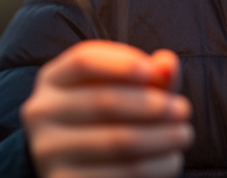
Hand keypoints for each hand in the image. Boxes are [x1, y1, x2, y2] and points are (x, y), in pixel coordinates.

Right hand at [21, 41, 193, 177]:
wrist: (74, 162)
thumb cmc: (106, 112)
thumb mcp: (122, 86)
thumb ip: (148, 72)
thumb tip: (167, 64)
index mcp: (54, 78)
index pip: (84, 60)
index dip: (122, 62)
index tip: (154, 71)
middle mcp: (42, 112)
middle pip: (104, 101)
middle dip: (153, 105)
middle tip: (184, 110)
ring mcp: (47, 152)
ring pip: (116, 141)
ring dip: (160, 138)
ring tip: (184, 134)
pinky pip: (117, 175)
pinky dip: (153, 167)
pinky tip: (171, 159)